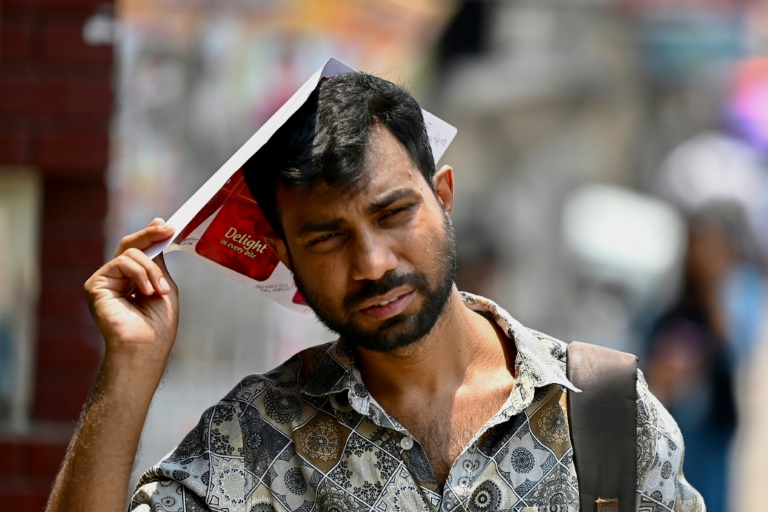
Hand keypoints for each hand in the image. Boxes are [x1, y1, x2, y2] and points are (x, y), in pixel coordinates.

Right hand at [84, 218, 178, 364]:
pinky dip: (140, 274)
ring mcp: (105, 281)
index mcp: (132, 280)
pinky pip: (121, 263)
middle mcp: (116, 279)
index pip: (139, 250)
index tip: (166, 225)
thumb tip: (158, 228)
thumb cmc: (158, 324)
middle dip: (149, 235)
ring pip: (130, 253)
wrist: (146, 347)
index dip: (150, 235)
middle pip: (129, 245)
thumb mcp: (164, 285)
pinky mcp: (95, 285)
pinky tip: (147, 292)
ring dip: (151, 269)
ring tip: (159, 291)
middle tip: (167, 228)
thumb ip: (158, 261)